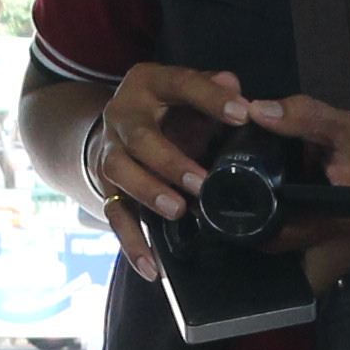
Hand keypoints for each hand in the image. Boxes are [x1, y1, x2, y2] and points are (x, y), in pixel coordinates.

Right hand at [87, 60, 252, 277]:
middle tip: (201, 183)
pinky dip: (132, 242)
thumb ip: (214, 89)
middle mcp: (123, 115)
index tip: (242, 114)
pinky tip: (152, 267)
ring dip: (148, 193)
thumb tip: (236, 89)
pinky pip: (115, 215)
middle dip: (170, 161)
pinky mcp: (107, 187)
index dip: (210, 98)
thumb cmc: (171, 108)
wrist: (119, 125)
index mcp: (149, 83)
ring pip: (120, 173)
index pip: (181, 83)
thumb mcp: (189, 91)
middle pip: (140, 137)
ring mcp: (110, 152)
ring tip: (177, 211)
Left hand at [247, 94, 349, 287]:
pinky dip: (296, 240)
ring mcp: (344, 263)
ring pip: (291, 263)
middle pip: (274, 256)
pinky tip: (290, 210)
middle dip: (252, 231)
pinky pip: (311, 259)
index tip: (220, 198)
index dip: (237, 222)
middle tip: (232, 200)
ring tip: (253, 206)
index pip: (266, 238)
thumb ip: (304, 118)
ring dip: (273, 239)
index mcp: (329, 227)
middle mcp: (333, 258)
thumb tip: (255, 110)